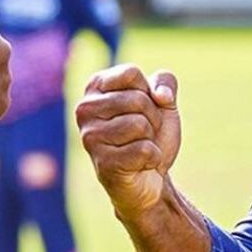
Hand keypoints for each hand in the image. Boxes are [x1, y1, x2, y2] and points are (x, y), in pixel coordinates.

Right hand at [75, 64, 180, 220]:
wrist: (151, 176)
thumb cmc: (151, 134)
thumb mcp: (164, 101)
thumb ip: (166, 81)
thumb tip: (161, 95)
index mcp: (94, 88)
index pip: (131, 74)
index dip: (149, 92)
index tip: (143, 108)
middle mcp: (85, 110)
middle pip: (138, 99)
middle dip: (153, 118)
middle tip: (145, 133)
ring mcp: (90, 137)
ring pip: (140, 125)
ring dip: (152, 139)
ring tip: (140, 147)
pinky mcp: (103, 163)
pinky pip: (144, 150)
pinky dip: (153, 158)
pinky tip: (141, 164)